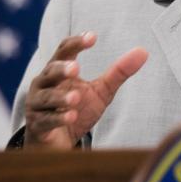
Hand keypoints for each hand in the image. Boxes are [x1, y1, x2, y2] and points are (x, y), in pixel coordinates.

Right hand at [23, 31, 147, 148]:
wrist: (59, 144)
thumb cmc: (78, 110)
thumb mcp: (101, 91)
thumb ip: (119, 72)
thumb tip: (143, 51)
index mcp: (58, 71)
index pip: (64, 50)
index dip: (76, 42)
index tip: (93, 37)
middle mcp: (44, 84)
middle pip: (50, 71)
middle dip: (62, 69)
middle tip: (76, 68)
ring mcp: (37, 106)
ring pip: (46, 97)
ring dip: (61, 98)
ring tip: (76, 98)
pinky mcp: (37, 127)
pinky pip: (46, 121)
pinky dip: (58, 119)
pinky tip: (72, 117)